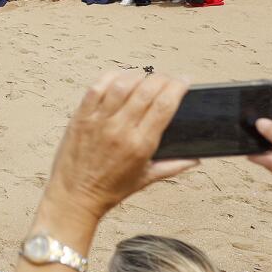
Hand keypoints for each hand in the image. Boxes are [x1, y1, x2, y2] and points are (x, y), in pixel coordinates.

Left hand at [44, 72, 195, 223]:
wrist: (75, 195)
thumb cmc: (110, 189)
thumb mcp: (146, 179)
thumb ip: (173, 166)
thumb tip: (196, 159)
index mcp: (141, 145)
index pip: (164, 105)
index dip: (178, 87)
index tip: (185, 80)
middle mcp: (120, 129)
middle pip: (146, 90)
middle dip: (162, 78)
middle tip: (168, 78)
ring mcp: (98, 121)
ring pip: (122, 84)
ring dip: (138, 76)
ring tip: (145, 77)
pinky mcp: (80, 117)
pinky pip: (96, 88)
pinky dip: (111, 77)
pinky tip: (120, 77)